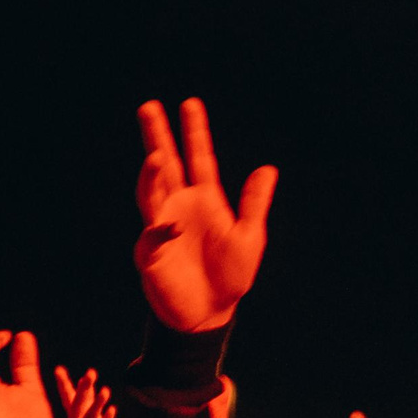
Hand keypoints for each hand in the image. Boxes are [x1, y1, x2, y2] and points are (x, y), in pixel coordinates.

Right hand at [132, 99, 276, 333]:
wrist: (211, 314)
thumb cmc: (230, 277)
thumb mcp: (250, 236)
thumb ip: (254, 203)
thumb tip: (268, 169)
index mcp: (205, 199)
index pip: (198, 158)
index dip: (195, 132)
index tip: (189, 104)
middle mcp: (179, 206)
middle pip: (166, 165)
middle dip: (157, 136)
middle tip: (149, 106)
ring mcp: (162, 227)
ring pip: (151, 193)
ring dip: (152, 174)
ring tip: (156, 155)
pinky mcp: (151, 254)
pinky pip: (152, 237)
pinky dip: (161, 230)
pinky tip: (171, 226)